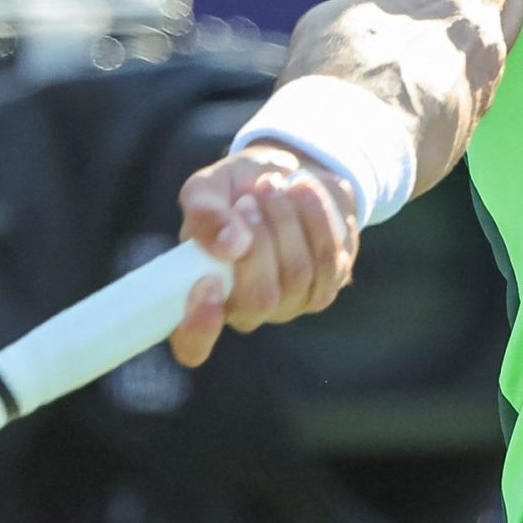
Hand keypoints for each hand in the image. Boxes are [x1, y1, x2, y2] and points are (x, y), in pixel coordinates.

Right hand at [169, 143, 360, 367]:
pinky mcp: (323, 289)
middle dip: (259, 240)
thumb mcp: (207, 189)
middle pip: (258, 299)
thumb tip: (229, 244)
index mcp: (201, 297)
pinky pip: (329, 260)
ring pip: (296, 274)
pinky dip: (316, 217)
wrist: (287, 177)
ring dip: (286, 219)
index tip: (206, 283)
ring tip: (272, 184)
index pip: (193, 344)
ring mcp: (287, 305)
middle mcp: (244, 312)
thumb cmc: (235, 189)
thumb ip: (204, 214)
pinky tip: (302, 190)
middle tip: (248, 198)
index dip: (199, 327)